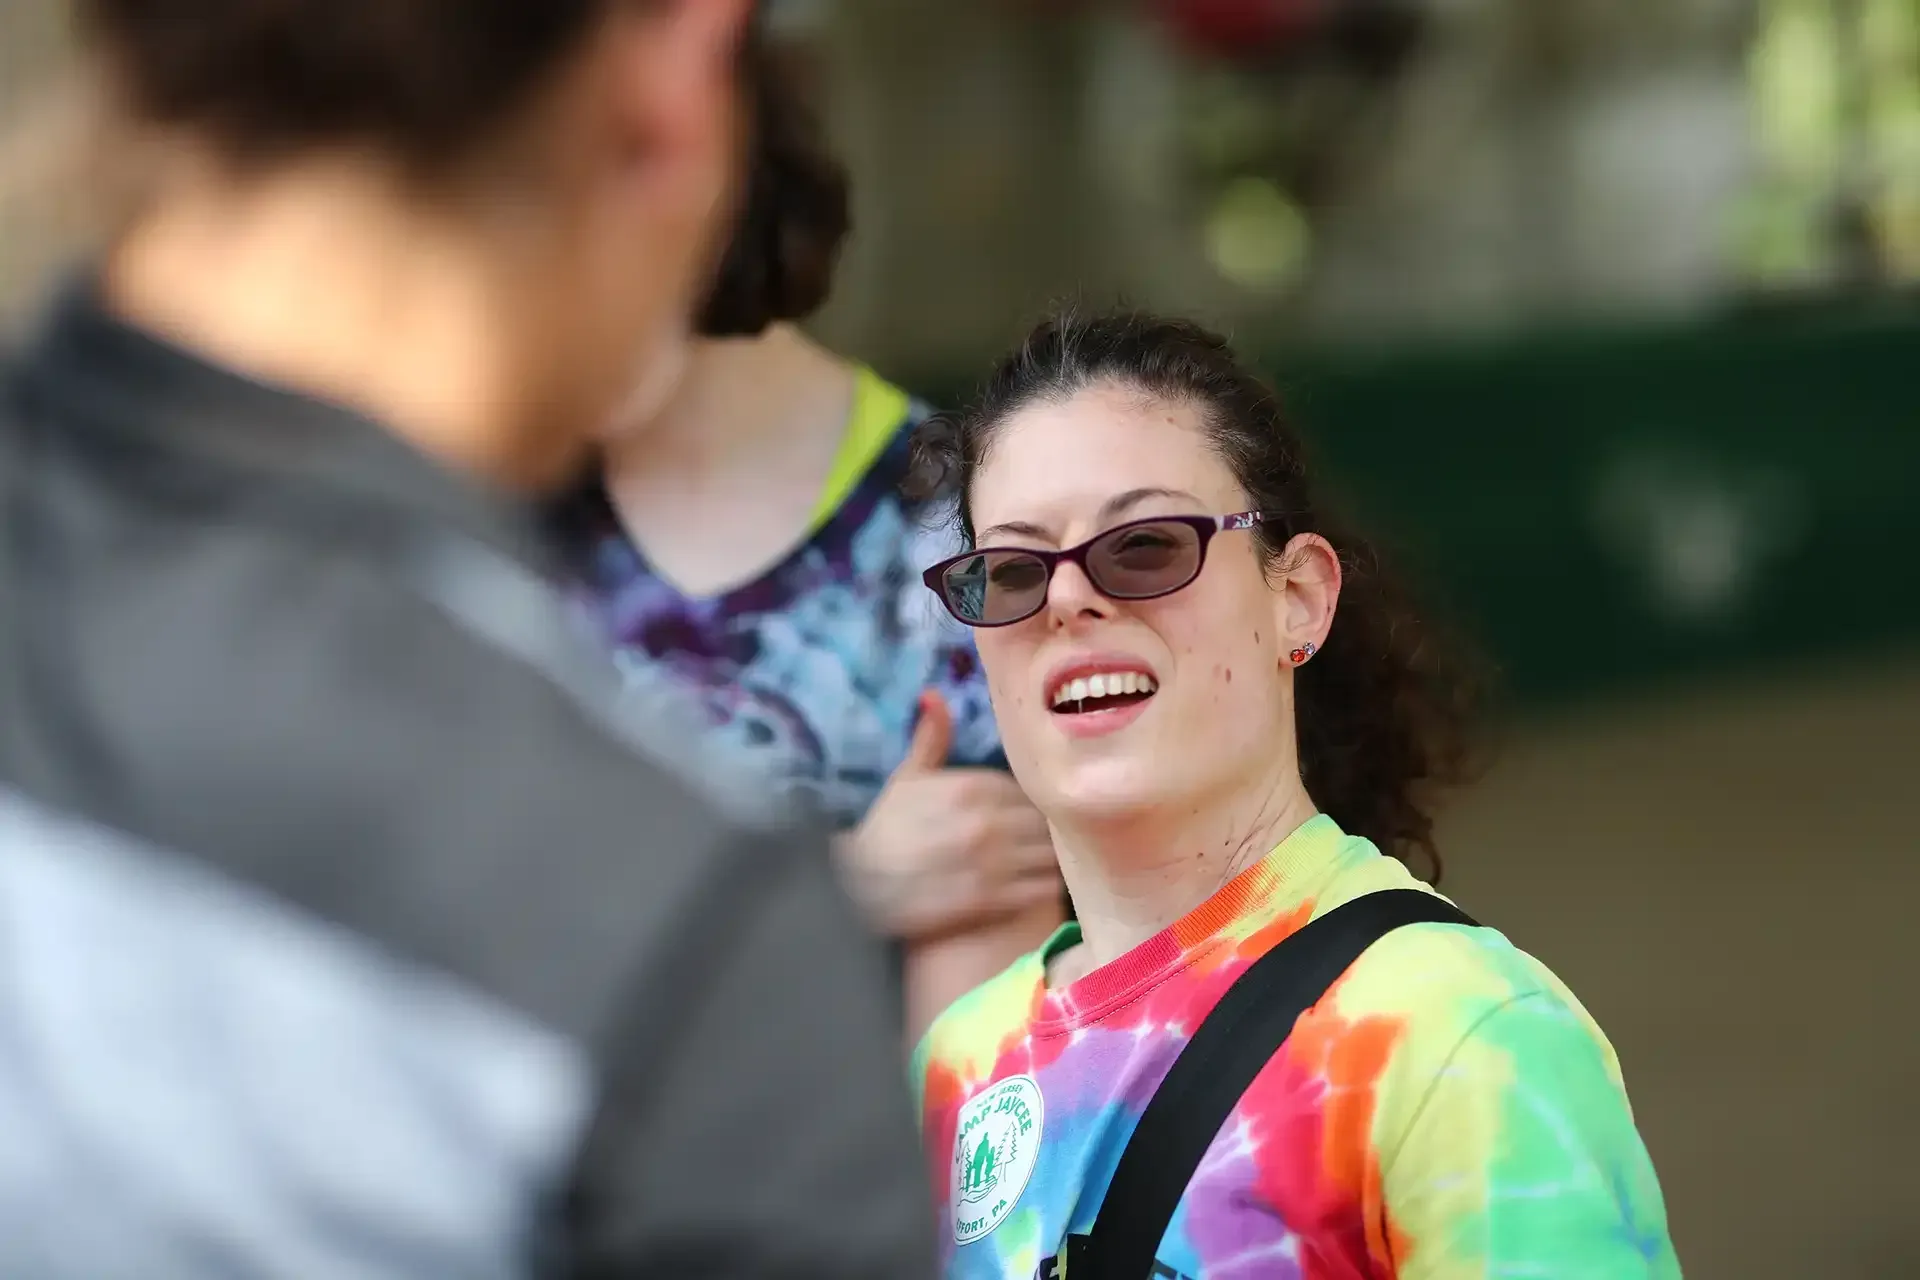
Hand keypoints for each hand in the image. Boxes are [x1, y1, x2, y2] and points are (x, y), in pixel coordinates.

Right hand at [838, 692, 1061, 942]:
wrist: (860, 888)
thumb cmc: (885, 831)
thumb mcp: (906, 778)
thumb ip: (931, 738)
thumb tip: (934, 694)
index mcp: (971, 787)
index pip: (1028, 786)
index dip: (1027, 800)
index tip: (1022, 811)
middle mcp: (987, 822)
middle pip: (1044, 819)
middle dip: (1043, 828)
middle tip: (1036, 839)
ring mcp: (993, 863)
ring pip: (1049, 853)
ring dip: (1049, 856)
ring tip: (1039, 861)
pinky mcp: (993, 900)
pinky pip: (1043, 888)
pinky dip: (1045, 886)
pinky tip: (1035, 884)